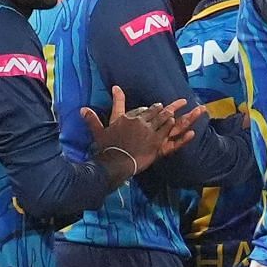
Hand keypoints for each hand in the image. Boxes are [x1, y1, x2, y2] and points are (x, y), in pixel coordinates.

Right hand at [81, 89, 200, 184]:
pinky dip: (177, 130)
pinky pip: (170, 134)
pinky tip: (183, 127)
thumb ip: (93, 119)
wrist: (115, 162)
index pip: (143, 109)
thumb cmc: (106, 148)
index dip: (152, 108)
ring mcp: (150, 132)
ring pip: (164, 120)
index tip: (157, 106)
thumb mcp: (99, 131)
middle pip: (156, 112)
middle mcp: (141, 122)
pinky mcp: (156, 143)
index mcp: (128, 118)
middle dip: (165, 108)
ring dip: (171, 116)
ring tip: (178, 114)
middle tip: (175, 104)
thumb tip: (82, 109)